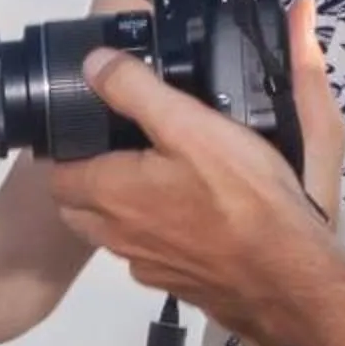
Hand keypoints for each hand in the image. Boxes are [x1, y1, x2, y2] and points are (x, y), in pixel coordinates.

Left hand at [47, 0, 344, 345]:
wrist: (287, 276)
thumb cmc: (240, 198)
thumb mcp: (189, 125)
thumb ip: (136, 90)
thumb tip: (93, 63)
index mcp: (106, 193)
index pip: (57, 172)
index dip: (70, 149)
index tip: (96, 130)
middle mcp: (114, 235)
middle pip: (77, 205)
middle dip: (89, 180)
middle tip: (125, 152)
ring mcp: (143, 263)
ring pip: (112, 232)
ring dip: (123, 208)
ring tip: (161, 179)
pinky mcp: (174, 281)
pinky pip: (149, 253)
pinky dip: (159, 234)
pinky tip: (193, 218)